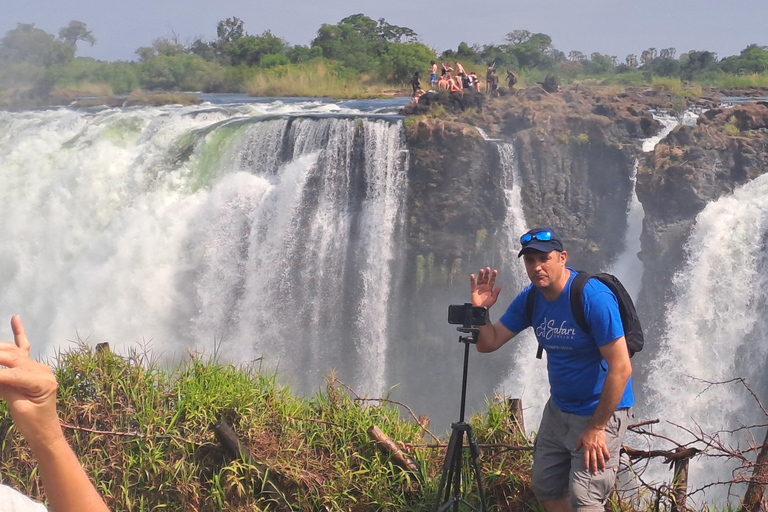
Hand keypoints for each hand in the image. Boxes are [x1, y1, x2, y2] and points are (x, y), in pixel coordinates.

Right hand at [0, 315, 62, 451]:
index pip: (12, 374)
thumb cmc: (33, 424)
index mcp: (43, 382)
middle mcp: (43, 370)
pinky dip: (19, 333)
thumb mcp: (18, 407)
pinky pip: (24, 348)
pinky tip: (15, 318)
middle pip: (11, 358)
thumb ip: (6, 388)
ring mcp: (38, 367)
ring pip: (13, 352)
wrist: (45, 431)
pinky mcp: (33, 368)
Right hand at [470, 267, 501, 307]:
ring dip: (480, 275)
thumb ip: (496, 292)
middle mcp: (484, 286)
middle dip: (487, 273)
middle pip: (486, 278)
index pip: (492, 280)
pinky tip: (473, 275)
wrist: (480, 308)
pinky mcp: (473, 289)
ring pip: (480, 279)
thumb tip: (500, 286)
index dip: (494, 276)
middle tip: (488, 268)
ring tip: (481, 270)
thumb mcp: (493, 298)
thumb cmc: (487, 304)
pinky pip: (472, 283)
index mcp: (489, 288)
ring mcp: (479, 287)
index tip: (495, 271)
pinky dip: (472, 279)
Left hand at [575, 426, 610, 473]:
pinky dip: (607, 456)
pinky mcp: (603, 445)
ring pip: (600, 457)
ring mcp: (598, 447)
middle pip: (594, 460)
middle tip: (595, 473)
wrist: (595, 427)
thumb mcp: (580, 438)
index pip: (586, 458)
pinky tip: (608, 460)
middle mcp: (593, 449)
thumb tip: (575, 450)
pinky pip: (605, 452)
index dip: (586, 464)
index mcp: (587, 447)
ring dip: (601, 464)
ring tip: (603, 469)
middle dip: (594, 467)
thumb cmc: (587, 432)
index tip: (587, 470)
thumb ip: (578, 444)